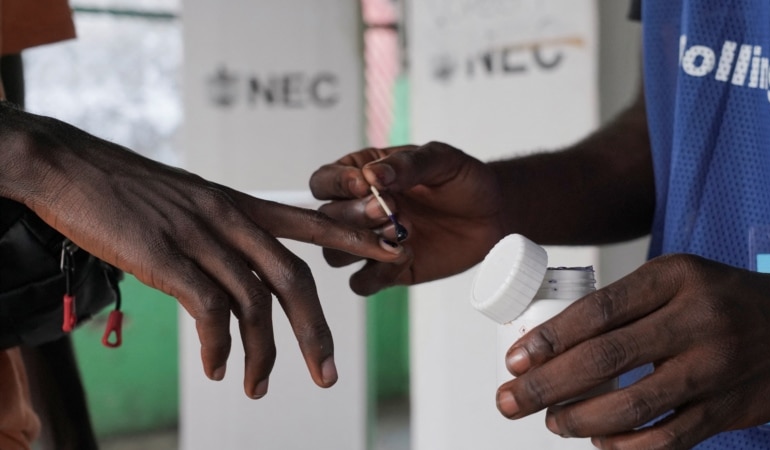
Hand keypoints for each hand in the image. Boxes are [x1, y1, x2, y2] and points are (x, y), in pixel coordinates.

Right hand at [1, 109, 402, 398]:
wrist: (67, 166)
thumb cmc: (125, 187)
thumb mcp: (187, 200)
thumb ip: (219, 232)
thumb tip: (232, 276)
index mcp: (239, 203)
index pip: (311, 221)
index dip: (356, 238)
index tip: (394, 252)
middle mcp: (229, 218)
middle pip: (294, 278)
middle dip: (317, 331)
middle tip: (328, 374)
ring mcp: (199, 236)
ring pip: (254, 301)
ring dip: (263, 353)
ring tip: (257, 387)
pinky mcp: (165, 256)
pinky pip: (209, 309)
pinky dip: (220, 345)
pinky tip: (218, 368)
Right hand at [309, 141, 507, 294]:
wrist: (493, 214)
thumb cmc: (463, 180)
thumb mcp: (440, 160)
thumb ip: (407, 164)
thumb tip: (371, 174)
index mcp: (361, 175)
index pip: (324, 181)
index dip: (336, 184)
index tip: (363, 184)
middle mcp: (358, 210)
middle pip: (327, 220)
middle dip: (355, 215)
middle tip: (390, 210)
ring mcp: (370, 243)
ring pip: (335, 253)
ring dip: (360, 246)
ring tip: (400, 233)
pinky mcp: (387, 272)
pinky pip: (362, 283)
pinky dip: (379, 273)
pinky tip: (409, 256)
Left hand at [496, 254, 769, 448]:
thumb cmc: (725, 299)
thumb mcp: (678, 279)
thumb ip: (625, 305)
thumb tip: (554, 344)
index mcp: (674, 278)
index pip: (599, 310)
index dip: (550, 339)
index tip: (515, 360)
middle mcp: (695, 320)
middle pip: (605, 358)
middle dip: (546, 386)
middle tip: (510, 400)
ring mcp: (715, 368)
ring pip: (633, 405)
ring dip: (579, 420)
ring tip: (553, 422)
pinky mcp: (728, 409)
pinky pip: (669, 438)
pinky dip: (627, 447)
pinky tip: (601, 444)